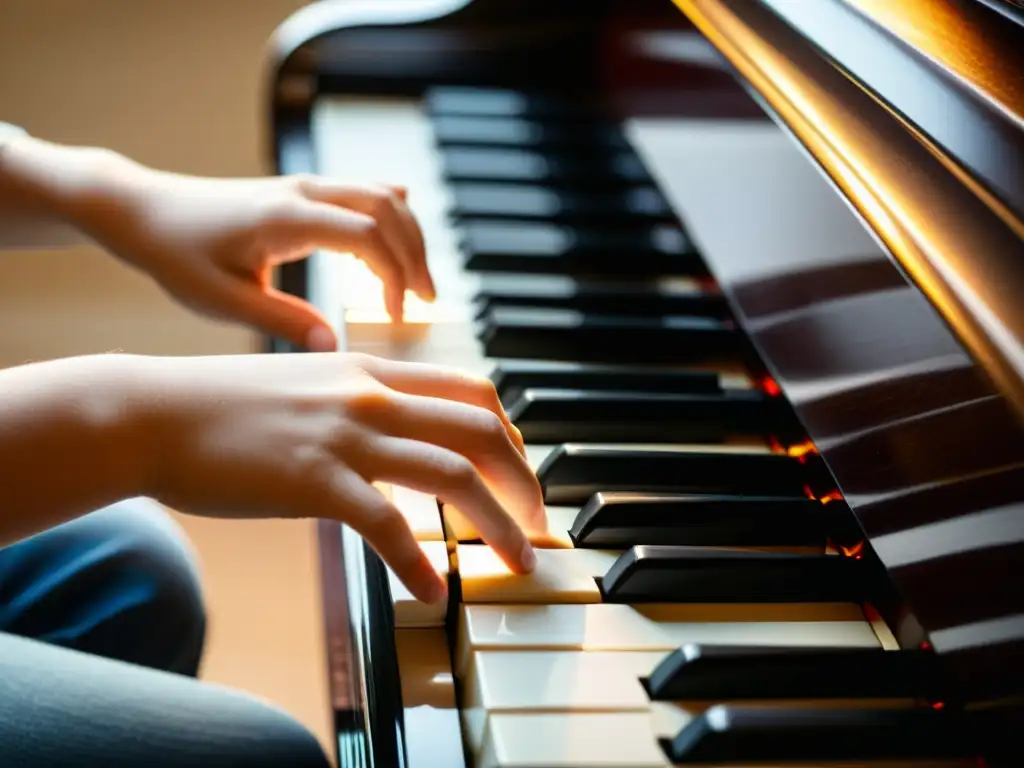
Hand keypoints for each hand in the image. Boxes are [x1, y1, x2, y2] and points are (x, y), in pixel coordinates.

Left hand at [73, 162, 435, 348]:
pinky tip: (402, 241)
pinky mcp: (304, 190)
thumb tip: (333, 345)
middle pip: (387, 206)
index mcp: (284, 218)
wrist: (146, 211)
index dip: (394, 274)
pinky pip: (364, 192)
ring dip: (409, 236)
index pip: (366, 235)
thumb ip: (281, 321)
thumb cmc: (177, 256)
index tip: (396, 315)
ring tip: (419, 284)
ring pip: (382, 194)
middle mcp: (302, 191)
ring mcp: (305, 185)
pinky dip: (392, 217)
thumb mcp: (222, 301)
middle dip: (416, 254)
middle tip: (427, 301)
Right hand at [131, 352, 538, 603]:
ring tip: (517, 561)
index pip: (473, 391)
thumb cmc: (226, 405)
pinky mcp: (314, 480)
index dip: (511, 434)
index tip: (521, 471)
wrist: (153, 414)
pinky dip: (419, 563)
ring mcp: (345, 436)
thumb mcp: (310, 383)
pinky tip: (434, 591)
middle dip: (525, 478)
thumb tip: (403, 432)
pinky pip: (388, 526)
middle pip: (480, 430)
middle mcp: (371, 396)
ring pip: (452, 476)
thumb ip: (362, 399)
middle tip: (538, 520)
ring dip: (497, 524)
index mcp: (373, 369)